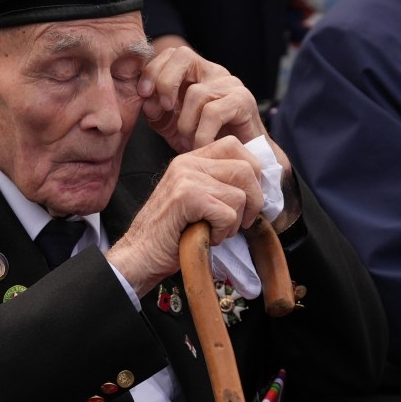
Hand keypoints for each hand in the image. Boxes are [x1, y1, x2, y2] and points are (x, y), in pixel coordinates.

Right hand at [106, 136, 263, 296]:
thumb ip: (220, 184)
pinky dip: (221, 233)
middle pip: (246, 168)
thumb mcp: (197, 199)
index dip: (253, 173)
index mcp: (190, 159)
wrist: (139, 255)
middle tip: (241, 222)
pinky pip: (228, 214)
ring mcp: (186, 178)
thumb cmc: (171, 234)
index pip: (235, 146)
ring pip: (239, 195)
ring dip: (233, 222)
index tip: (248, 199)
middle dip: (253, 200)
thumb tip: (261, 183)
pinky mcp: (187, 197)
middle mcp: (187, 162)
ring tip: (212, 231)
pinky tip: (204, 236)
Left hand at [137, 45, 266, 151]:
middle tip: (163, 109)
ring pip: (196, 93)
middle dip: (165, 81)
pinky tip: (200, 145)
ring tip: (188, 141)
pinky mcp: (243, 101)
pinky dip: (201, 134)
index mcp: (195, 73)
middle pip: (183, 55)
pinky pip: (213, 112)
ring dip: (185, 124)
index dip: (152, 70)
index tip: (143, 94)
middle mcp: (213, 72)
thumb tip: (147, 101)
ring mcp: (230, 84)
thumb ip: (157, 112)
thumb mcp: (173, 125)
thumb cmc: (206, 141)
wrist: (238, 161)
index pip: (170, 54)